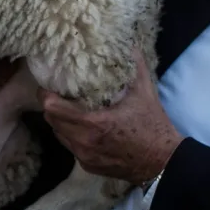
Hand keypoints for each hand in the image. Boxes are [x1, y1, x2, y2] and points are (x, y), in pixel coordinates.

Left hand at [40, 52, 181, 183]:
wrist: (163, 162)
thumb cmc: (153, 126)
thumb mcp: (144, 93)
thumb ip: (134, 66)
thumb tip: (128, 43)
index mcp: (94, 123)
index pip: (52, 108)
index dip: (45, 95)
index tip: (48, 86)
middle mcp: (84, 142)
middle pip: (51, 121)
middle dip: (51, 107)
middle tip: (58, 96)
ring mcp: (84, 156)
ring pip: (59, 135)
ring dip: (61, 122)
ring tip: (70, 110)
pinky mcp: (88, 166)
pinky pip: (71, 148)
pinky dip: (73, 137)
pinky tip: (84, 129)